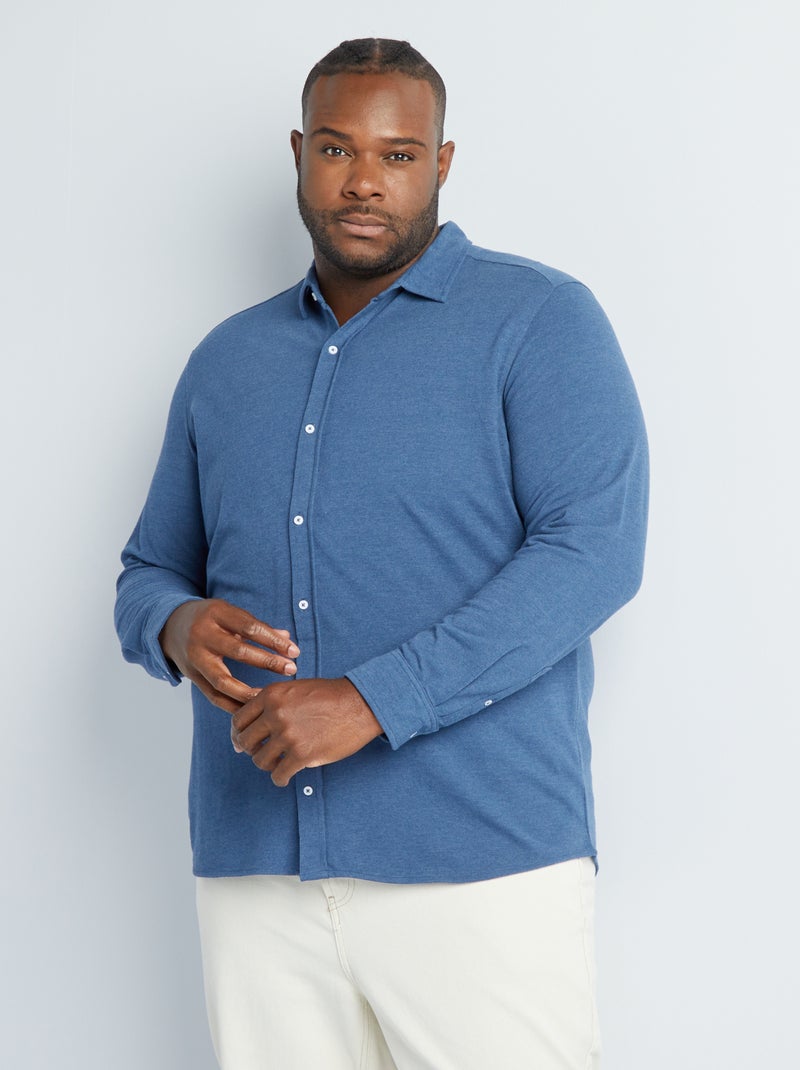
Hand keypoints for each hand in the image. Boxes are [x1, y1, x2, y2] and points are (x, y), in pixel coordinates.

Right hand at [159, 599, 299, 713]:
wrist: (170, 625)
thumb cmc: (210, 618)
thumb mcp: (230, 613)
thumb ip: (258, 626)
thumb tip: (287, 639)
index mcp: (216, 613)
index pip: (250, 627)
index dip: (273, 640)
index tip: (295, 651)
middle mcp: (202, 635)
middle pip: (239, 652)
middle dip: (268, 662)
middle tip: (291, 669)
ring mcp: (194, 657)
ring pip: (223, 681)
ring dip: (249, 692)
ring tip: (271, 695)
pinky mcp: (191, 676)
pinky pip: (213, 696)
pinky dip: (233, 704)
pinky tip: (252, 708)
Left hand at [231, 677, 382, 786]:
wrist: (360, 704)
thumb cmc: (329, 696)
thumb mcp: (295, 688)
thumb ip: (270, 702)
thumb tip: (246, 723)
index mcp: (271, 695)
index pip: (238, 720)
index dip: (239, 734)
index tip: (247, 741)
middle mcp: (276, 714)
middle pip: (245, 741)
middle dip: (251, 750)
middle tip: (262, 753)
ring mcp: (288, 735)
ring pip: (260, 760)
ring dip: (267, 765)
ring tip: (279, 763)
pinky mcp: (303, 754)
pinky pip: (279, 775)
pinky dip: (280, 779)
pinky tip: (286, 776)